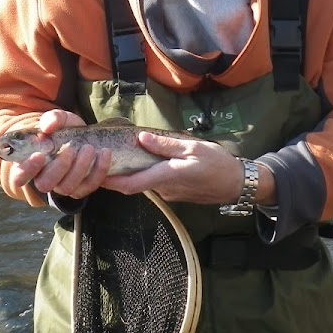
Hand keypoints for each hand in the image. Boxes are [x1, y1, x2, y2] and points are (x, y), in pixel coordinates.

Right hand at [7, 109, 111, 199]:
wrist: (81, 135)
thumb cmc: (61, 128)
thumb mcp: (57, 119)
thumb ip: (51, 119)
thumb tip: (48, 127)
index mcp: (29, 164)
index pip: (18, 177)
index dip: (27, 170)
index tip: (40, 155)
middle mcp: (44, 179)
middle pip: (45, 184)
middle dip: (59, 167)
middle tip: (71, 148)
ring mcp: (63, 186)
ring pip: (67, 188)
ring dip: (80, 168)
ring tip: (90, 148)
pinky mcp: (81, 188)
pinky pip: (89, 186)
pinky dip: (99, 170)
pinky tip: (104, 153)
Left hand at [102, 131, 246, 204]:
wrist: (237, 184)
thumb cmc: (217, 164)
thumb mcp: (192, 147)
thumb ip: (165, 145)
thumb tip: (141, 138)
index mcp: (166, 176)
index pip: (131, 184)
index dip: (111, 181)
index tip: (95, 173)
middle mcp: (164, 188)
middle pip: (135, 184)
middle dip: (117, 175)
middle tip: (102, 160)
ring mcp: (170, 193)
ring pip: (146, 183)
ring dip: (133, 173)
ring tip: (120, 156)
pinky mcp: (176, 193)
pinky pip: (156, 183)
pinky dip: (147, 174)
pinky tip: (146, 161)